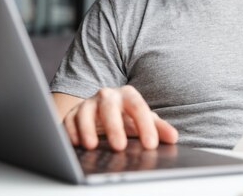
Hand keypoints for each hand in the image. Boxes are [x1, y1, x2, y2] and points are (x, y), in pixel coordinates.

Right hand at [61, 85, 177, 150]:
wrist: (104, 109)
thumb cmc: (126, 116)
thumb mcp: (144, 120)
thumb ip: (159, 128)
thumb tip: (173, 137)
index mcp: (128, 95)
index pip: (138, 107)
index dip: (145, 125)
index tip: (151, 144)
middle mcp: (107, 96)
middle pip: (110, 107)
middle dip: (114, 127)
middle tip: (120, 147)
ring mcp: (88, 103)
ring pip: (85, 112)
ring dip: (87, 129)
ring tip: (92, 146)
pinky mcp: (72, 113)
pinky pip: (69, 120)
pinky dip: (71, 131)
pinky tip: (76, 143)